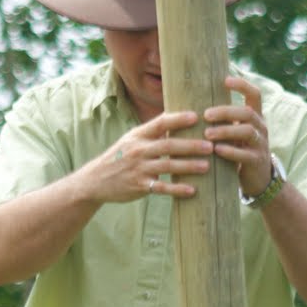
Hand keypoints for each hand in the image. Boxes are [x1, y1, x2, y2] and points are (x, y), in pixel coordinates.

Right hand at [92, 111, 212, 203]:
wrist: (95, 180)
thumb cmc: (120, 157)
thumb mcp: (131, 140)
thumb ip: (153, 132)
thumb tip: (178, 119)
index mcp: (139, 135)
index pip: (160, 123)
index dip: (178, 119)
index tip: (196, 116)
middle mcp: (139, 150)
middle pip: (168, 145)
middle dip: (191, 145)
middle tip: (211, 145)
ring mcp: (139, 169)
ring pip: (167, 166)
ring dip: (188, 166)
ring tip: (206, 166)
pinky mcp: (139, 186)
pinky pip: (161, 188)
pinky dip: (177, 189)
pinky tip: (192, 190)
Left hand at [203, 75, 272, 200]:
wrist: (257, 179)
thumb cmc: (238, 151)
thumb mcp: (234, 133)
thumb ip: (223, 121)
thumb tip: (191, 105)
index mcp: (255, 117)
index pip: (254, 94)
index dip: (242, 85)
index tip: (225, 80)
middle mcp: (260, 127)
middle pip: (247, 112)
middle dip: (225, 111)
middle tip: (206, 115)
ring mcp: (260, 144)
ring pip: (247, 131)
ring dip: (226, 131)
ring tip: (207, 134)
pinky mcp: (256, 161)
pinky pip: (245, 154)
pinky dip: (230, 151)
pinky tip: (216, 150)